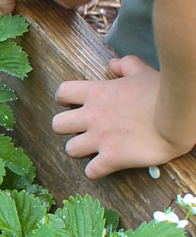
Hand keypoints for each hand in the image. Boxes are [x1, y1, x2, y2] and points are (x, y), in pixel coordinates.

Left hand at [52, 55, 189, 177]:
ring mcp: (101, 138)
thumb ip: (126, 66)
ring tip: (93, 150)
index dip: (64, 100)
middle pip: (57, 125)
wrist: (179, 115)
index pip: (62, 92)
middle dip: (67, 128)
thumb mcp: (143, 72)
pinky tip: (105, 167)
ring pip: (70, 150)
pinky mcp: (113, 158)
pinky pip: (91, 172)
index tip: (74, 105)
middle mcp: (93, 115)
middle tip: (82, 130)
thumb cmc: (164, 92)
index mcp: (97, 93)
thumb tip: (114, 64)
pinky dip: (96, 171)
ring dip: (80, 150)